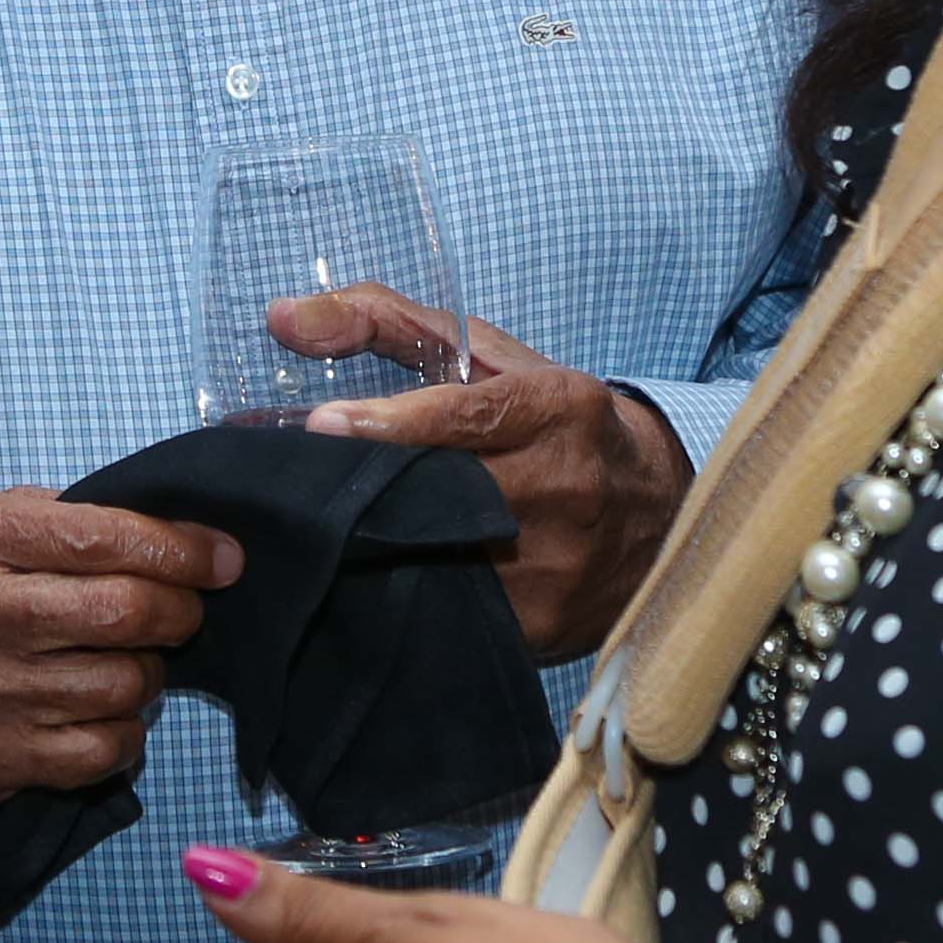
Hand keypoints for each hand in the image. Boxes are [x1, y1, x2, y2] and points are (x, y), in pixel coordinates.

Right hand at [0, 488, 241, 810]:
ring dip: (149, 674)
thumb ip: (49, 519)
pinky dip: (124, 733)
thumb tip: (165, 527)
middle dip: (180, 611)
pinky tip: (104, 713)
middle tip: (185, 612)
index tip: (222, 557)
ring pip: (123, 685)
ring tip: (129, 662)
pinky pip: (101, 751)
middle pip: (124, 611)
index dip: (181, 548)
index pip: (102, 536)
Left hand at [283, 293, 687, 662]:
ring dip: (379, 544)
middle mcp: (566, 485)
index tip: (324, 425)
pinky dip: (407, 588)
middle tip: (300, 486)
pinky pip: (453, 609)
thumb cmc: (553, 423)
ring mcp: (557, 563)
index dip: (394, 423)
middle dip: (371, 489)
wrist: (661, 516)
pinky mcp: (542, 626)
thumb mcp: (491, 360)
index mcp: (560, 408)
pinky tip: (374, 575)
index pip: (470, 414)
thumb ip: (385, 324)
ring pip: (442, 557)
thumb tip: (281, 317)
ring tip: (326, 531)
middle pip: (447, 491)